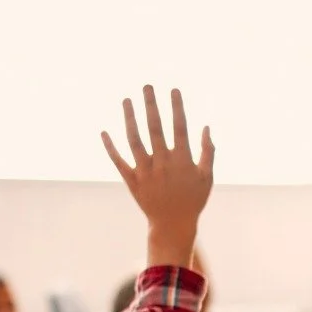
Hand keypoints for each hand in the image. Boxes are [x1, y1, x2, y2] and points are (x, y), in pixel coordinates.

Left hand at [102, 86, 213, 267]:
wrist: (173, 226)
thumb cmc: (193, 200)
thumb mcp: (207, 178)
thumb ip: (208, 152)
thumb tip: (206, 127)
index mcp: (182, 161)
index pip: (179, 127)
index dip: (176, 107)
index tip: (173, 89)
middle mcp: (162, 163)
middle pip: (155, 128)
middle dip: (150, 105)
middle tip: (146, 86)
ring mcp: (145, 171)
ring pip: (134, 140)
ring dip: (129, 118)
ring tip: (127, 100)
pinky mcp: (132, 181)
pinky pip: (119, 161)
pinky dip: (110, 147)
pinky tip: (104, 132)